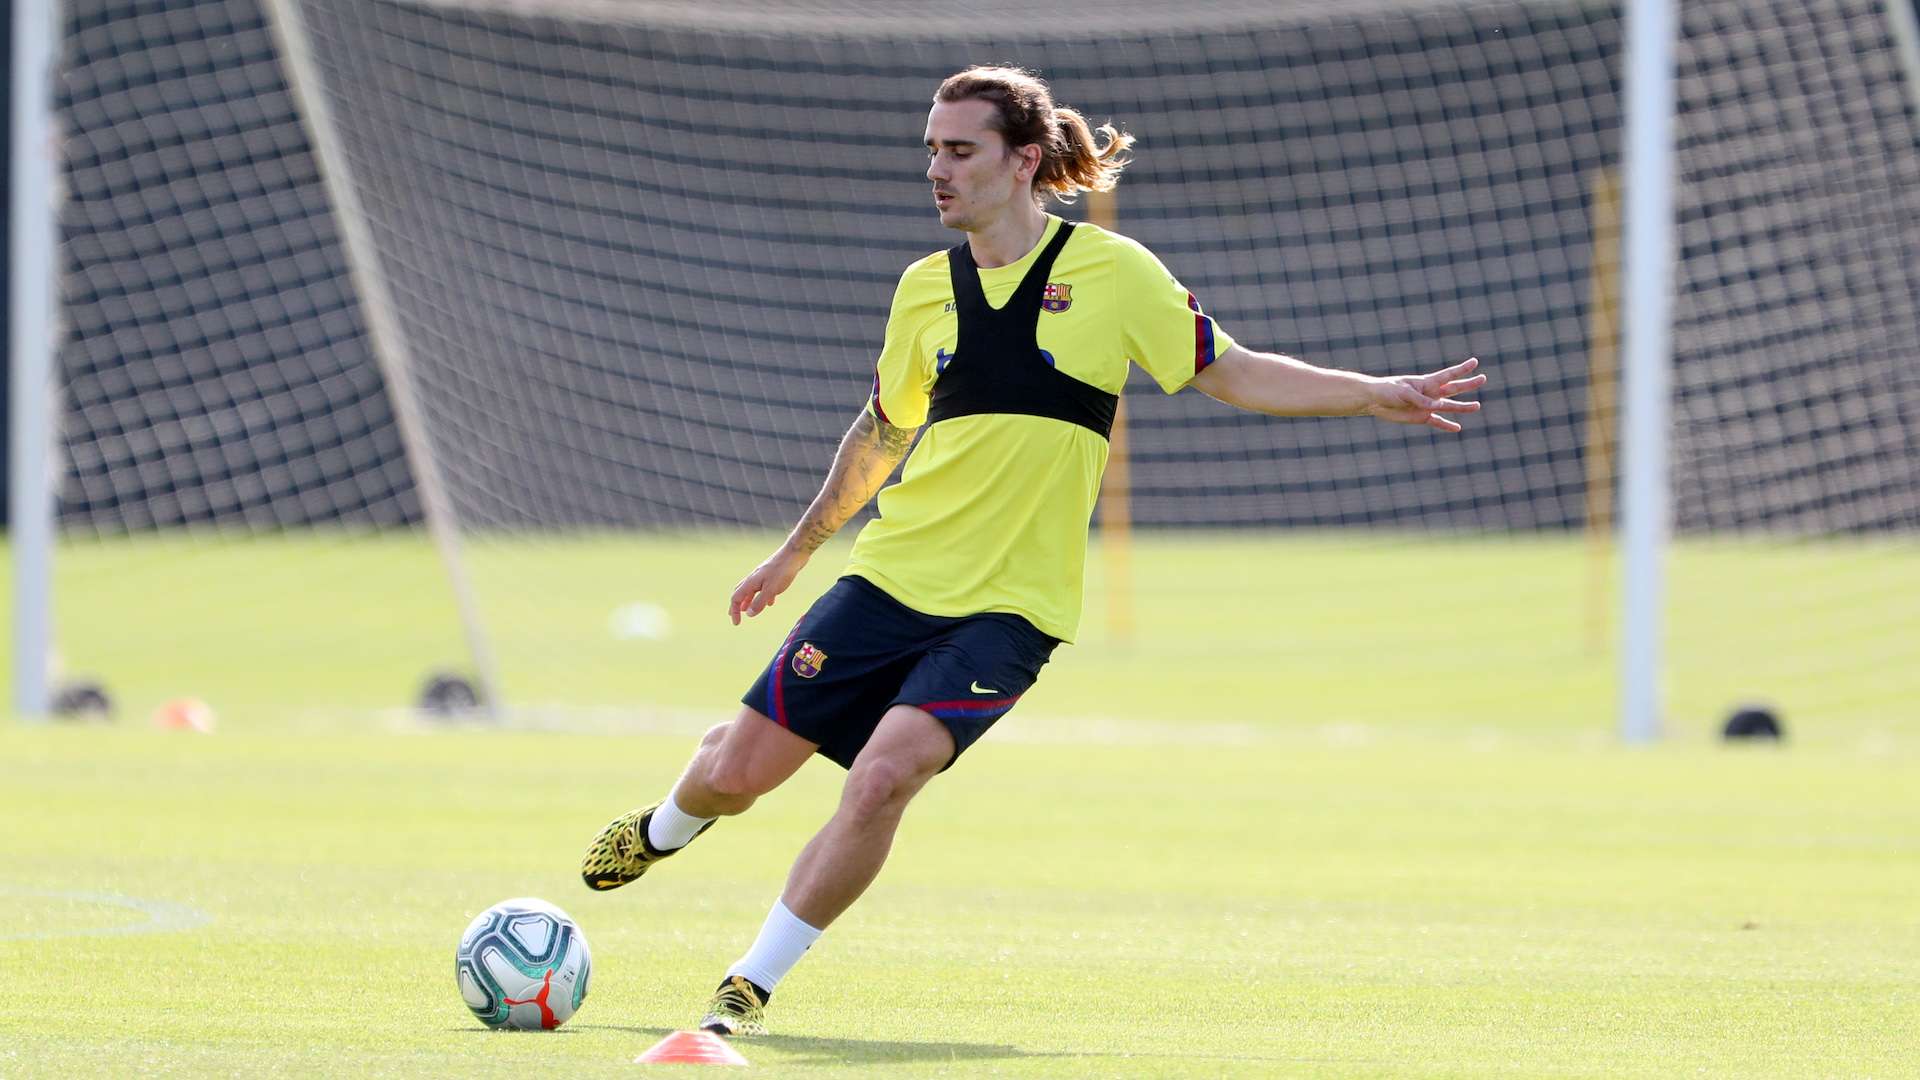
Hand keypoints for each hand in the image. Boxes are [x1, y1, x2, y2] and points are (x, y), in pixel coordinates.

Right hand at [729, 546, 809, 624]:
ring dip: (749, 601)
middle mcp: (754, 578)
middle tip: (735, 615)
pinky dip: (763, 597)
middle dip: (737, 605)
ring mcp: (763, 576)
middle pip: (740, 593)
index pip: (736, 598)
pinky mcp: (772, 575)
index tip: (737, 623)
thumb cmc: (782, 570)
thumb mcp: (770, 590)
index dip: (734, 611)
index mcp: (751, 582)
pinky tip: (770, 603)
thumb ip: (759, 602)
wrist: (795, 554)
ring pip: (752, 591)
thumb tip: (749, 614)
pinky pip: (764, 588)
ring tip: (749, 611)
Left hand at [1367, 357, 1485, 431]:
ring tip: (1477, 406)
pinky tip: (1457, 428)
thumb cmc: (1387, 390)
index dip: (1462, 369)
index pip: (1448, 374)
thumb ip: (1421, 399)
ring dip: (1463, 407)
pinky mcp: (1422, 418)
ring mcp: (1427, 406)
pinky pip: (1437, 422)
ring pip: (1449, 406)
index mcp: (1427, 382)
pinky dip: (1446, 426)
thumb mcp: (1404, 392)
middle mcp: (1431, 393)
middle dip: (1468, 384)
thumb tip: (1437, 407)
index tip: (1475, 361)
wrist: (1374, 401)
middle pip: (1454, 388)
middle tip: (1483, 378)